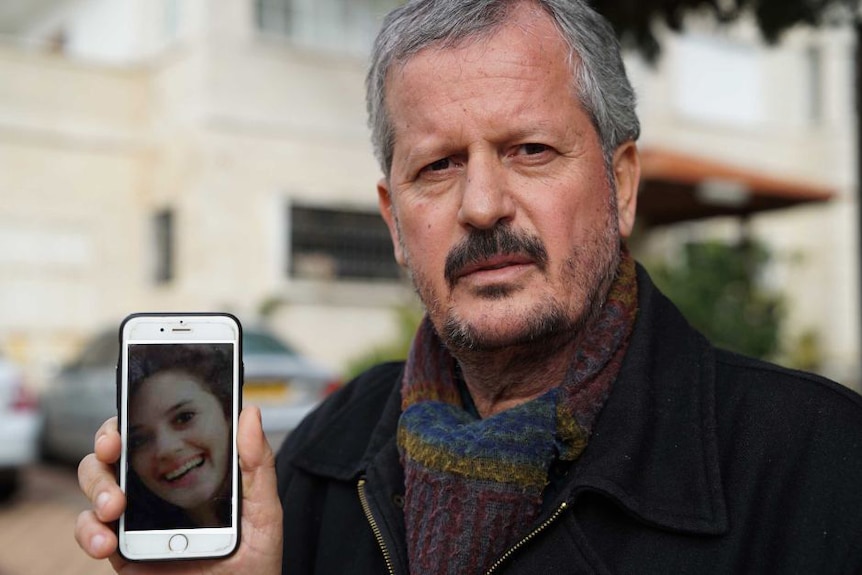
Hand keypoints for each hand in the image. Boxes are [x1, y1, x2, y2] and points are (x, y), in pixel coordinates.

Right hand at [75, 406, 282, 574]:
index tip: (132, 406)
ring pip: (96, 485)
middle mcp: (156, 490)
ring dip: (96, 487)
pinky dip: (88, 531)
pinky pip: (91, 532)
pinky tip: (106, 541)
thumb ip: (256, 464)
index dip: (137, 415)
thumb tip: (251, 413)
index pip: (156, 433)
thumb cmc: (254, 560)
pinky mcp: (123, 552)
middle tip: (112, 450)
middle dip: (105, 444)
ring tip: (115, 506)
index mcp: (188, 472)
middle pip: (116, 453)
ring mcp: (137, 520)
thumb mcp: (263, 510)